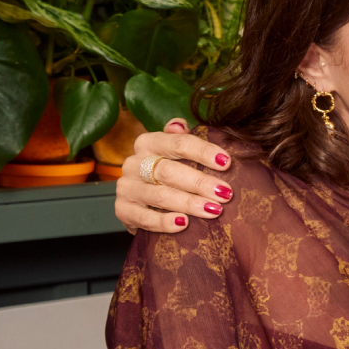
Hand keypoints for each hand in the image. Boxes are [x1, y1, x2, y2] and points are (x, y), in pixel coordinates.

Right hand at [116, 119, 233, 233]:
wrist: (141, 204)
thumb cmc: (167, 175)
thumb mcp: (174, 154)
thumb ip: (180, 138)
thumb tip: (180, 124)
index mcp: (148, 143)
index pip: (177, 143)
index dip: (203, 152)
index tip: (226, 163)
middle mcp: (134, 163)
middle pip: (169, 170)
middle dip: (200, 182)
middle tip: (225, 193)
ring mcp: (126, 187)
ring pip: (160, 195)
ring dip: (189, 203)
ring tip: (214, 210)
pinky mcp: (122, 210)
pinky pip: (145, 218)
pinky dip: (165, 222)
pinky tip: (184, 224)